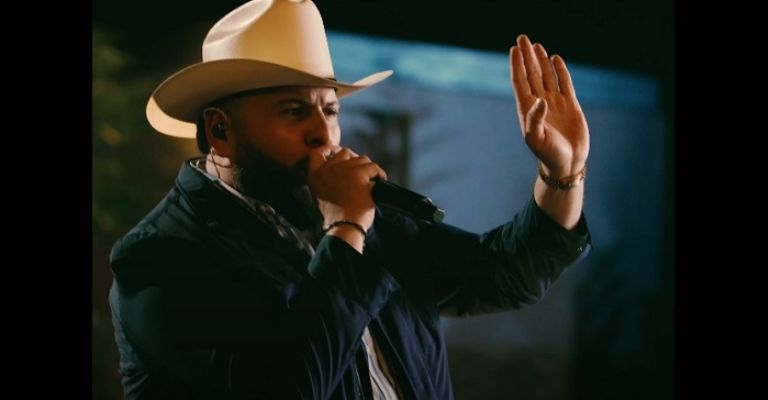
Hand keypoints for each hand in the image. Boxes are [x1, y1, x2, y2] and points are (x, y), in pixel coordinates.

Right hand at [307, 147, 387, 230]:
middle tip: (362, 174)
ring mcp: (343, 170)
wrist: (344, 228)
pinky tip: (381, 182)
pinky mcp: (358, 175)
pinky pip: (373, 167)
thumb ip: (329, 180)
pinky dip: (379, 174)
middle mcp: (327, 169)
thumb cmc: (337, 218)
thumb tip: (344, 167)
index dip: (329, 149)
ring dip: (368, 169)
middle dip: (355, 161)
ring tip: (372, 182)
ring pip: (361, 159)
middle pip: (345, 152)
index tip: (338, 153)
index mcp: (315, 175)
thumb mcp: (323, 196)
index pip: (318, 152)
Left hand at [510, 34, 589, 177]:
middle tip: (522, 38)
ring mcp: (554, 103)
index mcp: (527, 109)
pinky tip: (555, 59)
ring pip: (546, 76)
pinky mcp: (570, 105)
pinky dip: (560, 71)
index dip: (517, 65)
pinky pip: (564, 83)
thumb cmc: (548, 154)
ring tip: (536, 45)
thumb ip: (535, 119)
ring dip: (541, 61)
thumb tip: (539, 99)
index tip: (514, 49)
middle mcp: (539, 103)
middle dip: (527, 56)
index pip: (520, 82)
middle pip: (531, 74)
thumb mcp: (536, 139)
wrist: (567, 163)